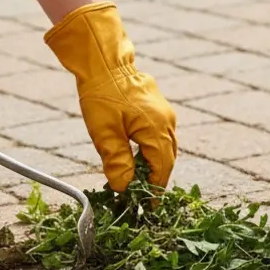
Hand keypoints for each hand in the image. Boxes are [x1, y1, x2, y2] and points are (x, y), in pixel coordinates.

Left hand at [45, 2, 176, 191]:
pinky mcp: (158, 108)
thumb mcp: (105, 134)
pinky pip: (160, 136)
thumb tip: (124, 188)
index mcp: (157, 131)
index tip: (146, 208)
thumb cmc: (102, 96)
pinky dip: (151, 150)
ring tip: (138, 180)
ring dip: (153, 165)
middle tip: (141, 197)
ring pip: (165, 148)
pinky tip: (136, 155)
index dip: (154, 191)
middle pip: (166, 161)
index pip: (161, 171)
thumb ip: (117, 163)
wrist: (104, 61)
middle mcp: (167, 123)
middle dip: (155, 180)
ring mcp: (165, 114)